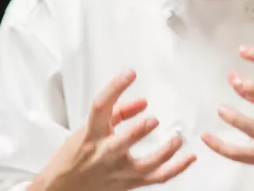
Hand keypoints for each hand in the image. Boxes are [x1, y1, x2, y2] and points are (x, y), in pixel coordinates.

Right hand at [31, 70, 195, 190]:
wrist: (64, 187)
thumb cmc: (76, 155)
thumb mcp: (89, 128)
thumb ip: (118, 112)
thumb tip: (143, 102)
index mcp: (91, 134)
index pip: (100, 107)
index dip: (114, 88)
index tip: (129, 73)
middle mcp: (103, 153)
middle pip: (120, 144)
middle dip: (137, 132)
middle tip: (152, 119)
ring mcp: (118, 171)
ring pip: (144, 166)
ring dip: (164, 153)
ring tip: (177, 139)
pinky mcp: (130, 183)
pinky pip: (157, 178)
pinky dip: (177, 168)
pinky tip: (189, 157)